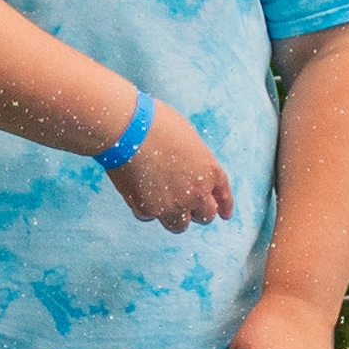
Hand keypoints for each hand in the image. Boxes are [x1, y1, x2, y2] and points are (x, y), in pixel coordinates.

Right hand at [105, 97, 234, 232]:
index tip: (223, 214)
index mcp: (210, 171)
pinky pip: (149, 217)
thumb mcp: (188, 138)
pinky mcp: (148, 210)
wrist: (125, 128)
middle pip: (205, 216)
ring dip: (172, 216)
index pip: (223, 196)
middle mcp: (197, 193)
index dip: (224, 206)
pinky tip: (137, 191)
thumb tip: (189, 173)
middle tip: (183, 203)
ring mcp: (174, 204)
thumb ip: (194, 162)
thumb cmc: (153, 122)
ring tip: (160, 202)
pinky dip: (144, 208)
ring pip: (179, 225)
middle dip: (196, 211)